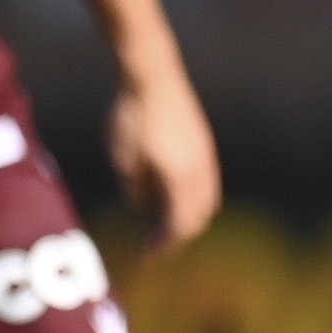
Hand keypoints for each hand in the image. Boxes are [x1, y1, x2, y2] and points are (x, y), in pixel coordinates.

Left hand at [108, 66, 221, 252]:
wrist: (153, 76)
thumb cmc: (132, 117)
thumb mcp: (124, 160)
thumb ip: (136, 192)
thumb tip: (144, 208)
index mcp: (180, 180)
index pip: (177, 226)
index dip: (162, 245)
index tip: (145, 256)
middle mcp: (200, 172)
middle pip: (198, 218)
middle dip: (177, 235)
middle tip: (155, 244)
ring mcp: (206, 158)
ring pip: (207, 202)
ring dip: (188, 217)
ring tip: (164, 221)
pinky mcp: (204, 145)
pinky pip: (206, 184)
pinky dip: (192, 199)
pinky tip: (172, 193)